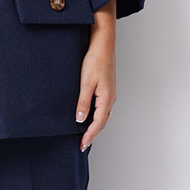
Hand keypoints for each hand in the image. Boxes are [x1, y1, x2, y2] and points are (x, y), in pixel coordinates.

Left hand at [75, 0, 115, 150]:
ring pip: (103, 116)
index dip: (89, 136)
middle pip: (102, 122)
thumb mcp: (85, 83)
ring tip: (85, 135)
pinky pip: (102, 108)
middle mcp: (110, 98)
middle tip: (83, 144)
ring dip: (94, 126)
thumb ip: (83, 103)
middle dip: (92, 134)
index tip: (82, 145)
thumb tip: (80, 120)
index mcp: (106, 99)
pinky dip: (96, 116)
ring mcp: (109, 94)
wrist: (103, 45)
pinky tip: (88, 116)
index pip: (98, 124)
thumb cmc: (95, 61)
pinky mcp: (106, 89)